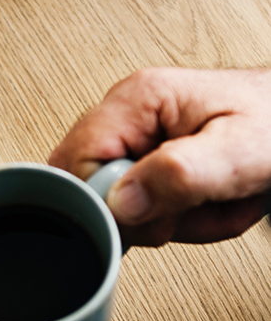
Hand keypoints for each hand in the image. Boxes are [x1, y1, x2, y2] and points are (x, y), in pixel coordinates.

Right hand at [49, 67, 270, 246]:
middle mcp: (129, 116)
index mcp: (138, 99)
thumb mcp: (243, 151)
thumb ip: (180, 175)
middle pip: (91, 188)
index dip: (109, 203)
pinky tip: (206, 203)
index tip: (155, 213)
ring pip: (119, 206)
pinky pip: (142, 209)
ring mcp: (139, 139)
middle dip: (146, 217)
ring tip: (214, 201)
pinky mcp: (152, 161)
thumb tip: (120, 201)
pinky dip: (178, 220)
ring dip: (173, 221)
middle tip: (193, 206)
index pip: (77, 164)